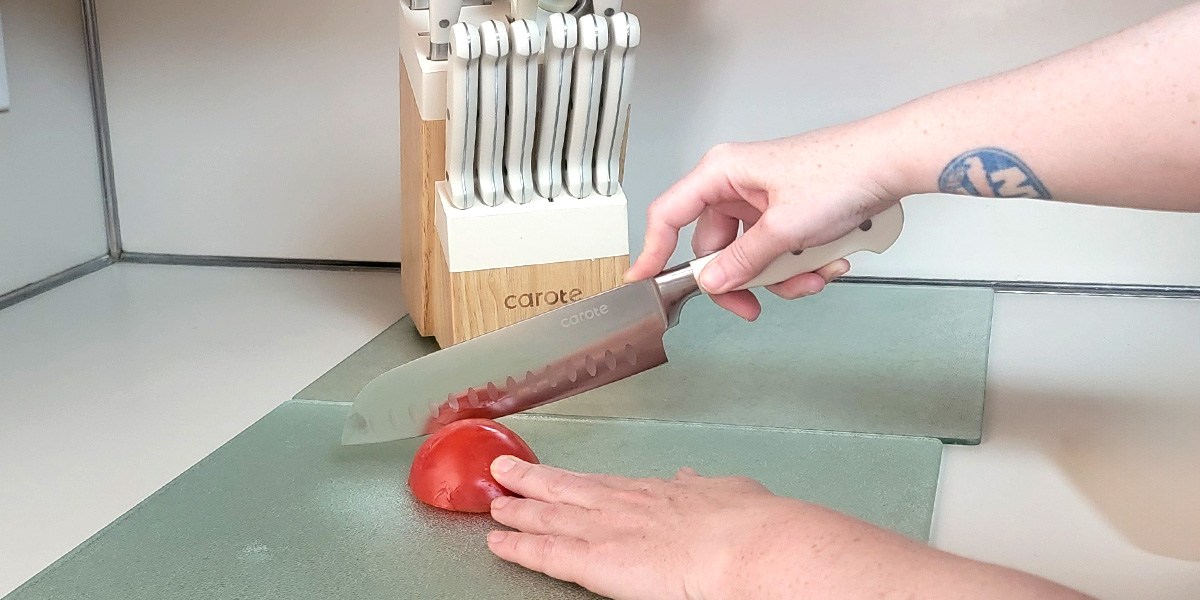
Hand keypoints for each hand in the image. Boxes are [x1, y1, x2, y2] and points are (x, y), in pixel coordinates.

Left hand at [484, 456, 917, 599]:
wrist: (750, 543)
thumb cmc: (751, 524)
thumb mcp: (730, 492)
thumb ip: (705, 488)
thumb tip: (694, 478)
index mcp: (656, 492)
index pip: (602, 486)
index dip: (572, 482)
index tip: (553, 476)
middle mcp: (623, 504)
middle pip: (566, 490)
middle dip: (532, 481)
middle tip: (504, 472)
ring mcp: (606, 529)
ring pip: (549, 517)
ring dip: (517, 511)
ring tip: (493, 505)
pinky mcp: (597, 559)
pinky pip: (547, 555)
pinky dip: (519, 548)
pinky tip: (497, 544)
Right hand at [624, 124, 907, 320]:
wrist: (893, 162)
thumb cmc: (841, 173)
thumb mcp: (784, 228)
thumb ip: (742, 261)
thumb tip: (711, 283)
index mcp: (722, 173)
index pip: (669, 215)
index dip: (652, 251)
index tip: (643, 283)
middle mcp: (737, 184)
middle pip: (716, 248)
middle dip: (744, 280)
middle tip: (754, 308)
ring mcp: (764, 200)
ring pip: (752, 255)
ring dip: (781, 276)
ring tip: (814, 277)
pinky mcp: (790, 211)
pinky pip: (779, 250)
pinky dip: (800, 264)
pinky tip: (829, 263)